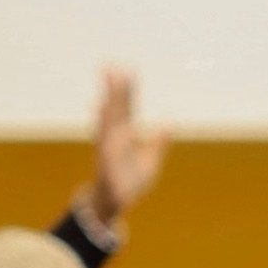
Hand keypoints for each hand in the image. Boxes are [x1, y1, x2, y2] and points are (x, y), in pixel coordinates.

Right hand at [84, 68, 169, 228]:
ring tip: (109, 80)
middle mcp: (114, 136)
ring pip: (109, 117)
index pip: (126, 107)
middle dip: (114, 86)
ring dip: (108, 97)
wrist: (115, 203)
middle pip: (116, 107)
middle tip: (111, 64)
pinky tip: (100, 107)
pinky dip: (103, 123)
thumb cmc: (131, 182)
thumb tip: (167, 122)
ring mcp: (108, 145)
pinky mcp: (105, 157)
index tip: (124, 69)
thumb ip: (159, 141)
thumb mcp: (151, 159)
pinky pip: (105, 137)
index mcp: (124, 135)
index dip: (126, 89)